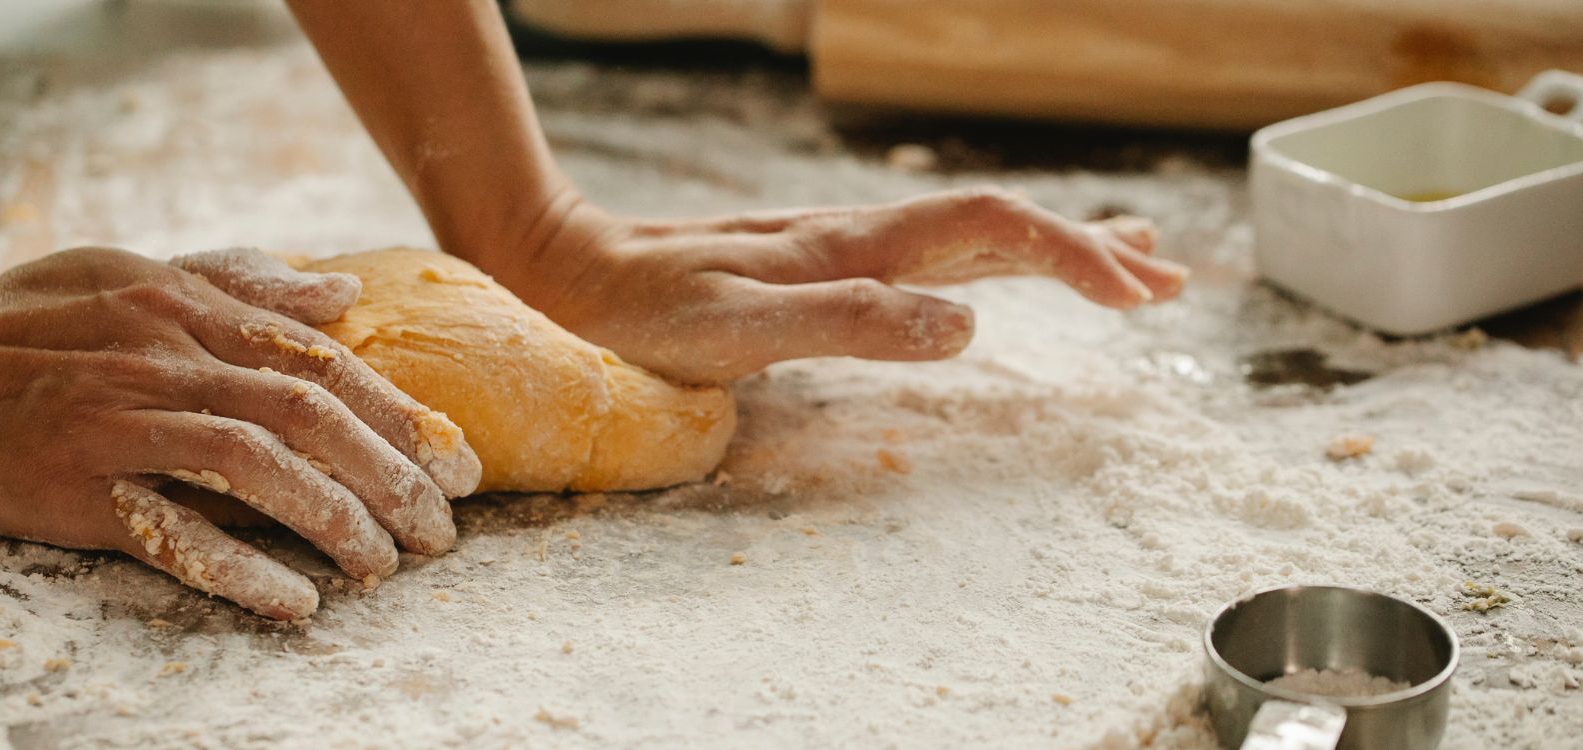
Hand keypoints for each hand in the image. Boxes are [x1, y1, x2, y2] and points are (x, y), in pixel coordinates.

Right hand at [0, 247, 481, 619]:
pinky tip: (297, 600)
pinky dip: (242, 565)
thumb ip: (238, 284)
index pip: (322, 363)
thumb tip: (337, 295)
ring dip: (337, 520)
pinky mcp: (77, 487)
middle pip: (311, 416)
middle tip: (444, 531)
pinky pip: (174, 530)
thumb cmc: (19, 320)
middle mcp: (168, 361)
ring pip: (259, 467)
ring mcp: (123, 425)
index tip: (459, 463)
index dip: (403, 416)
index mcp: (188, 310)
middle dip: (394, 476)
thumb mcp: (131, 272)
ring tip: (387, 567)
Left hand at [481, 188, 1189, 383]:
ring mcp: (844, 246)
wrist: (574, 269)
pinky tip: (994, 274)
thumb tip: (969, 324)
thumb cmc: (645, 313)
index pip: (995, 229)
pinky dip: (993, 258)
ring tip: (1129, 267)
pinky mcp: (821, 265)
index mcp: (857, 246)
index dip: (1075, 255)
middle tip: (1171, 282)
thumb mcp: (740, 331)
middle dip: (1091, 250)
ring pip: (973, 233)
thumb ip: (850, 324)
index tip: (1141, 297)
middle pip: (1002, 223)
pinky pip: (931, 253)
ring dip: (1056, 248)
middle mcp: (862, 235)